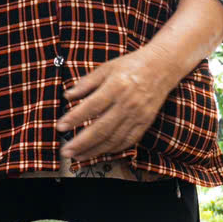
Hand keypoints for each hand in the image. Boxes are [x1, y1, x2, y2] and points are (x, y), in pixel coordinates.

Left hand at [60, 44, 178, 164]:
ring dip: (95, 150)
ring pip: (114, 139)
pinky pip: (128, 141)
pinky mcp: (145, 123)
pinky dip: (113, 149)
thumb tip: (68, 95)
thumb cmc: (132, 65)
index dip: (74, 118)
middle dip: (81, 142)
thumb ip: (86, 83)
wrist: (162, 67)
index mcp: (116, 86)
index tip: (60, 127)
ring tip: (79, 156)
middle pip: (101, 128)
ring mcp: (138, 115)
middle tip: (66, 151)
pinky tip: (100, 152)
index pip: (91, 107)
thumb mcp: (106, 68)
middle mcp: (127, 103)